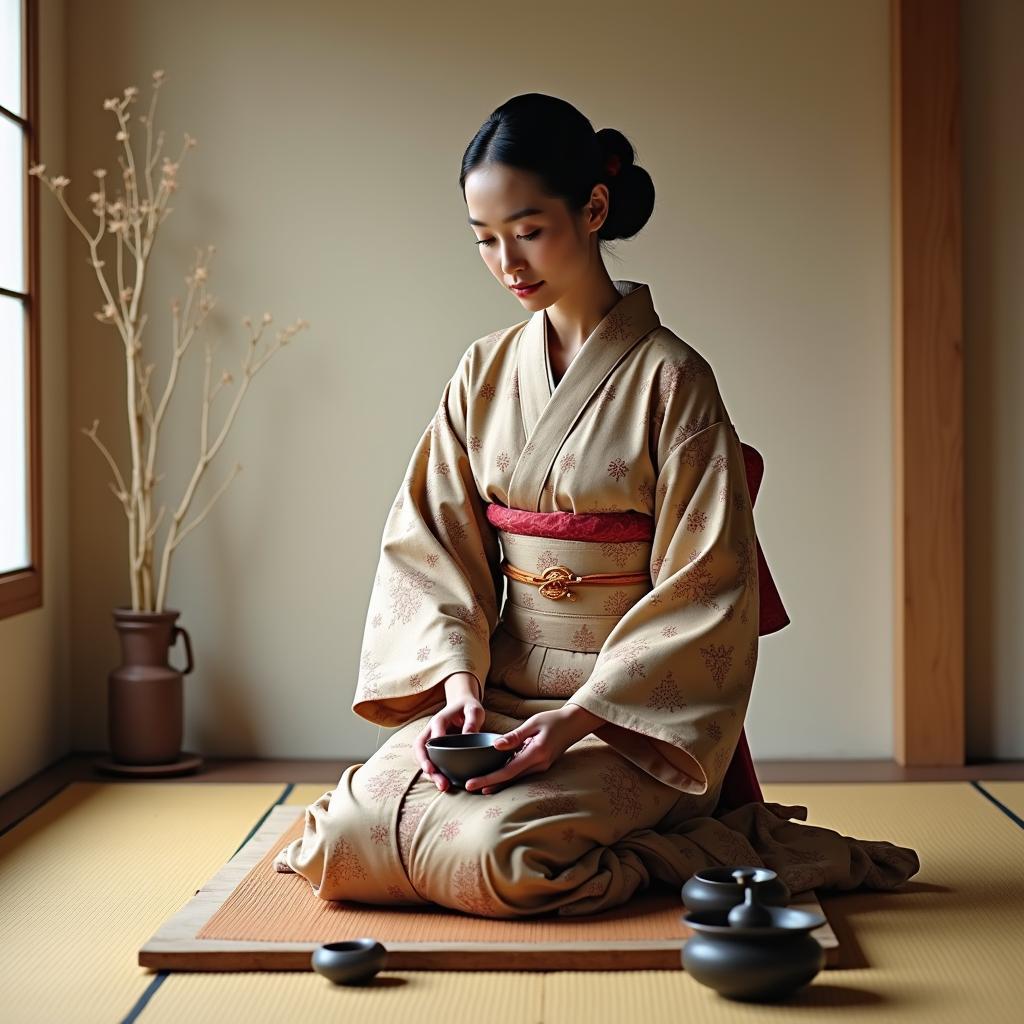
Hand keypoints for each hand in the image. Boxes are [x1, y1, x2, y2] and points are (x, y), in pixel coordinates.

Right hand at [413, 673, 484, 791]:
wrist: (462, 705)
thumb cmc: (468, 708)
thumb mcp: (474, 710)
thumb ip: (472, 721)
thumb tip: (469, 736)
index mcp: (440, 720)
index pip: (433, 732)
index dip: (432, 745)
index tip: (434, 761)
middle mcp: (431, 731)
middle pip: (421, 748)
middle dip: (425, 764)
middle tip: (436, 777)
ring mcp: (431, 740)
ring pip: (422, 757)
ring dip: (429, 773)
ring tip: (443, 786)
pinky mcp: (434, 748)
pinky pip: (429, 761)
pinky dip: (434, 773)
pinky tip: (445, 783)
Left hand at [464, 704, 602, 794]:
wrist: (574, 724)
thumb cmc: (553, 720)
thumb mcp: (533, 723)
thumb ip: (514, 736)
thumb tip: (496, 746)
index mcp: (535, 754)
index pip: (507, 772)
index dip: (488, 779)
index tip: (471, 784)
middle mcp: (538, 765)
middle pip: (509, 779)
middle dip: (489, 784)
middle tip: (468, 787)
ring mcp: (541, 767)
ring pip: (515, 779)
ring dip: (497, 783)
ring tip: (478, 785)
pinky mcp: (540, 766)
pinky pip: (520, 773)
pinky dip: (507, 776)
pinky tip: (495, 776)